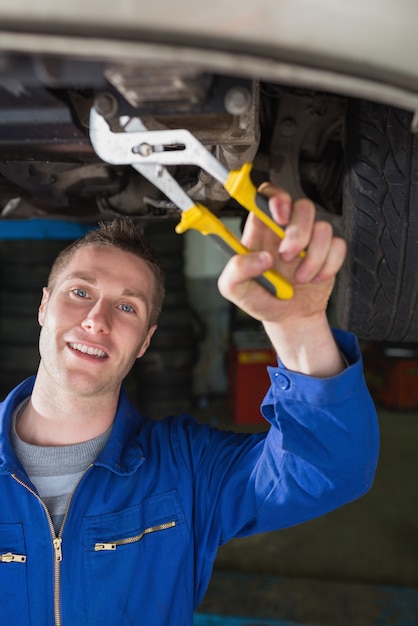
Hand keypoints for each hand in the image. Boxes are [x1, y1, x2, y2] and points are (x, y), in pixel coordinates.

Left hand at [217, 184, 346, 375]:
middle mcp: (285, 230)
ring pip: (324, 227)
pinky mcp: (328, 251)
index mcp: (260, 230)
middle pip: (302, 206)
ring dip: (314, 258)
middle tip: (287, 256)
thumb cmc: (260, 299)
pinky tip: (315, 278)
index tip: (280, 217)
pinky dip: (329, 266)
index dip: (277, 198)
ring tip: (301, 278)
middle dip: (298, 233)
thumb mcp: (234, 289)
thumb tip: (261, 258)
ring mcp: (309, 239)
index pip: (268, 195)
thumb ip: (236, 271)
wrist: (289, 318)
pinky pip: (338, 245)